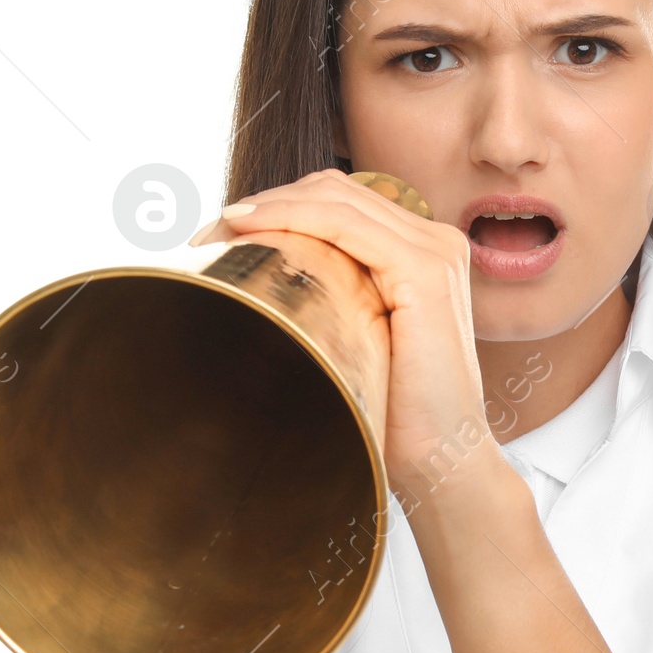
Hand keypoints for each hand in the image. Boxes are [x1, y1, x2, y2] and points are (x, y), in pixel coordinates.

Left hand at [191, 170, 502, 508]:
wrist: (442, 462)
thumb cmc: (396, 417)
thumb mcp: (359, 343)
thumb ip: (335, 301)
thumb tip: (263, 286)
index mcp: (423, 254)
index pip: (341, 203)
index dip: (279, 205)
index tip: (222, 236)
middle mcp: (435, 241)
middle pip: (335, 190)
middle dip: (267, 201)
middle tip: (209, 232)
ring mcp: (435, 251)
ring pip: (335, 198)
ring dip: (268, 205)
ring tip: (219, 229)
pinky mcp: (425, 270)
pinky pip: (345, 224)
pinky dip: (292, 217)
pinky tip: (250, 228)